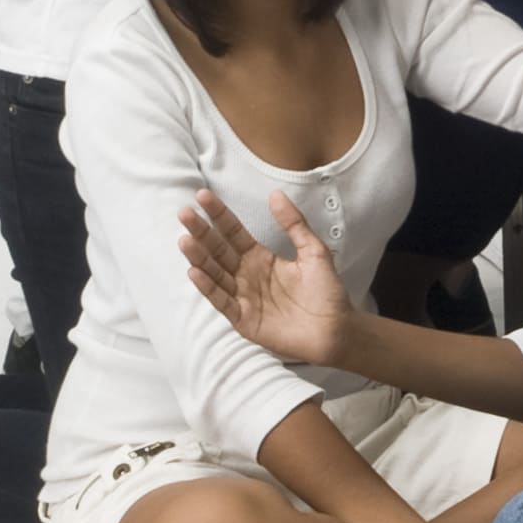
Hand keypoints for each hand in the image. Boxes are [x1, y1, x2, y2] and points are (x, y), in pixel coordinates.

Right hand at [180, 186, 357, 368]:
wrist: (337, 329)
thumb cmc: (326, 291)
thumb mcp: (313, 250)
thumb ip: (294, 223)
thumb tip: (275, 193)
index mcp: (260, 258)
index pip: (233, 232)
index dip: (219, 214)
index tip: (202, 195)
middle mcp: (246, 275)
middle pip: (218, 250)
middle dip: (201, 232)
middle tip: (184, 213)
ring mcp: (243, 297)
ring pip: (215, 274)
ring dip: (199, 258)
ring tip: (185, 240)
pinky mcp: (243, 320)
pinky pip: (222, 302)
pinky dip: (208, 288)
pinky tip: (195, 272)